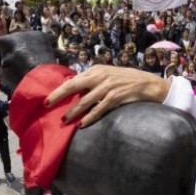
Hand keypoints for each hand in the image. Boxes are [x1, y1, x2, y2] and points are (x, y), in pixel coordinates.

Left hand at [45, 65, 169, 126]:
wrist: (148, 84)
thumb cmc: (126, 80)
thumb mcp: (108, 74)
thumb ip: (92, 79)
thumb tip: (73, 87)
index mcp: (96, 70)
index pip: (73, 79)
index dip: (59, 89)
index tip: (48, 98)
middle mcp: (100, 77)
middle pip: (74, 86)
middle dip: (59, 96)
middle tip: (47, 105)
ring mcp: (108, 87)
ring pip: (85, 101)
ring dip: (73, 112)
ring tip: (64, 120)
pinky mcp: (115, 98)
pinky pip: (99, 109)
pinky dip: (90, 117)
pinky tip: (82, 124)